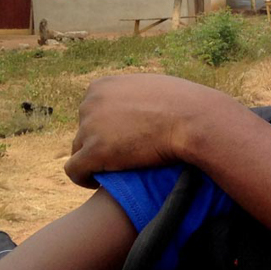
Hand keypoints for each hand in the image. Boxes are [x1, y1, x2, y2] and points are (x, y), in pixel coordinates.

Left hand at [65, 74, 237, 186]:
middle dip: (101, 141)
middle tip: (124, 155)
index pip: (93, 109)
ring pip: (80, 150)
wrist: (195, 120)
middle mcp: (90, 103)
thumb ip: (137, 94)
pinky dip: (84, 178)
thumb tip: (141, 104)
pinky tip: (97, 183)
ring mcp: (90, 127)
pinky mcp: (94, 152)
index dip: (107, 125)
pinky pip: (75, 170)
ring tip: (115, 171)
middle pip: (85, 129)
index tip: (124, 138)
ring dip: (95, 160)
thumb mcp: (155, 88)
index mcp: (103, 86)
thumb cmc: (186, 105)